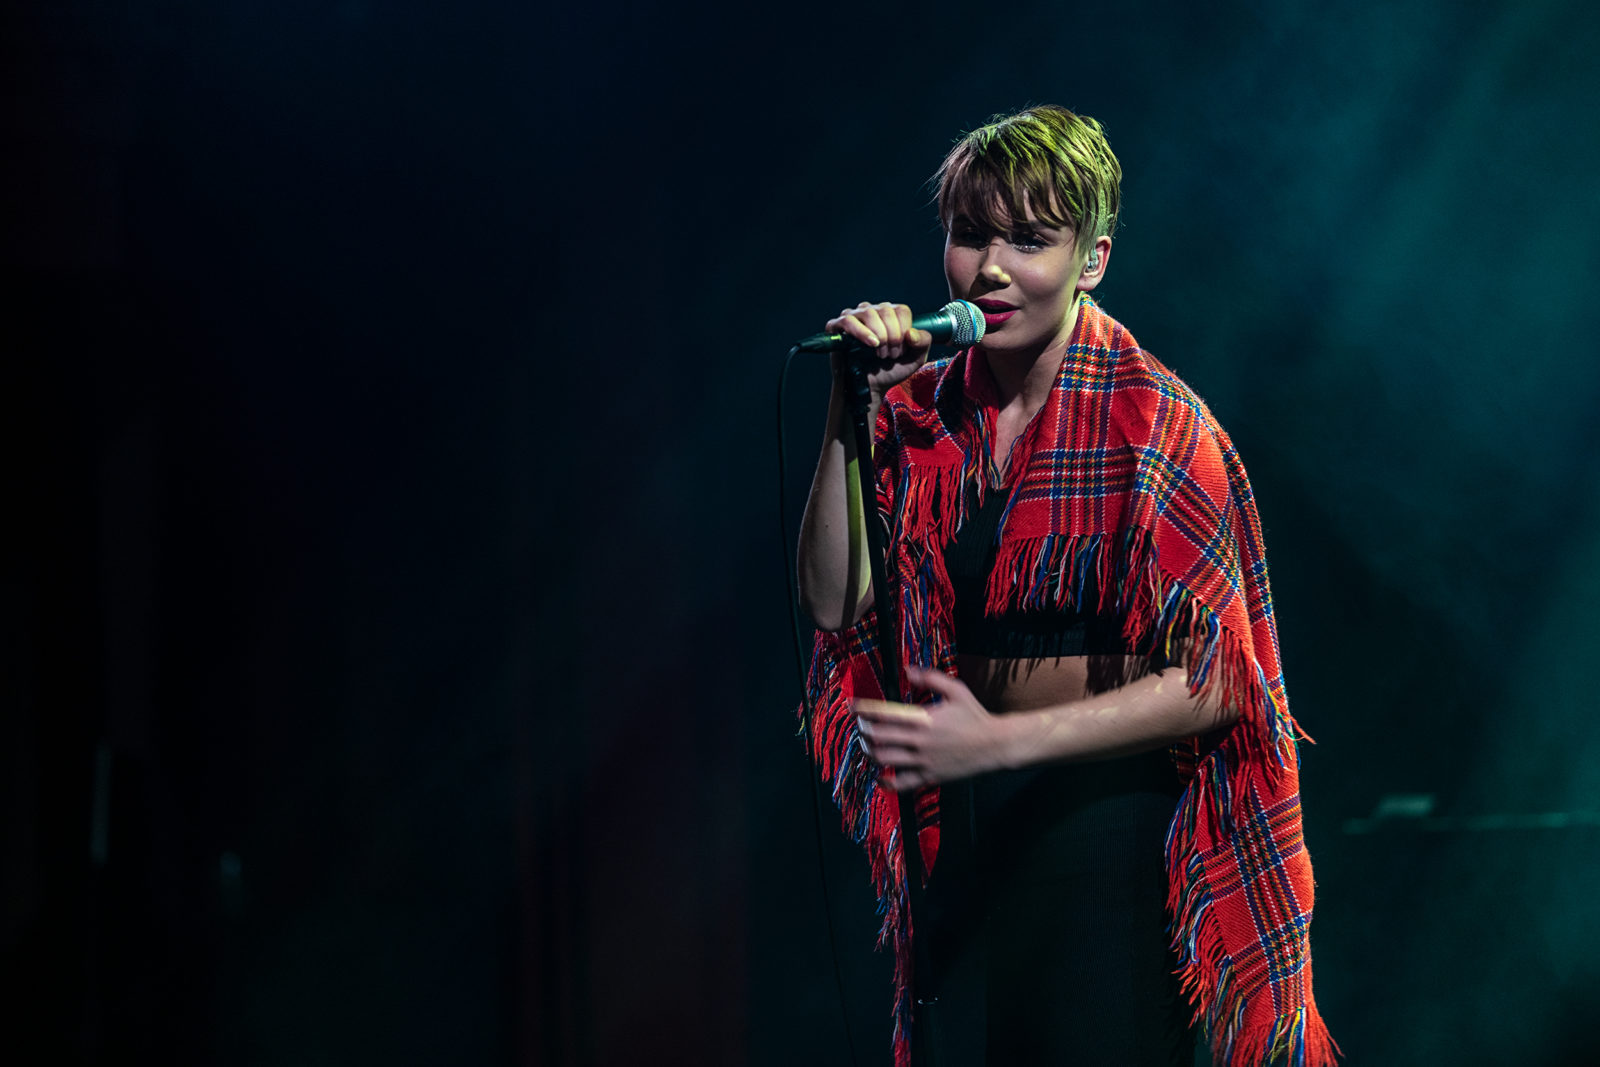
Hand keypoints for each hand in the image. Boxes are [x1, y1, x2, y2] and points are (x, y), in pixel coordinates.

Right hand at [825, 301, 932, 396]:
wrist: (869, 388)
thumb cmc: (889, 371)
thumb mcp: (915, 359)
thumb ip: (923, 343)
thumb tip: (911, 333)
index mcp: (890, 314)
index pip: (901, 310)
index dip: (904, 330)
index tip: (901, 349)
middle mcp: (871, 311)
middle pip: (886, 310)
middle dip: (892, 336)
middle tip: (890, 355)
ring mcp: (852, 317)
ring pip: (868, 313)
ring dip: (879, 336)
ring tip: (879, 353)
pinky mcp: (836, 326)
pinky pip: (847, 321)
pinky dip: (861, 332)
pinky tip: (871, 344)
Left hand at [853, 665, 1012, 791]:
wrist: (995, 745)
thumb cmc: (975, 717)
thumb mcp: (956, 690)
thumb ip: (930, 678)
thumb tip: (908, 669)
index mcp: (924, 720)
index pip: (885, 715)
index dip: (865, 710)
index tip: (854, 707)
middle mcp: (921, 742)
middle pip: (879, 737)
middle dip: (863, 730)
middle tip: (859, 725)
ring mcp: (924, 761)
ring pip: (885, 759)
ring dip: (870, 752)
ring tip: (866, 745)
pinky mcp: (930, 777)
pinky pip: (902, 783)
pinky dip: (886, 781)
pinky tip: (880, 776)